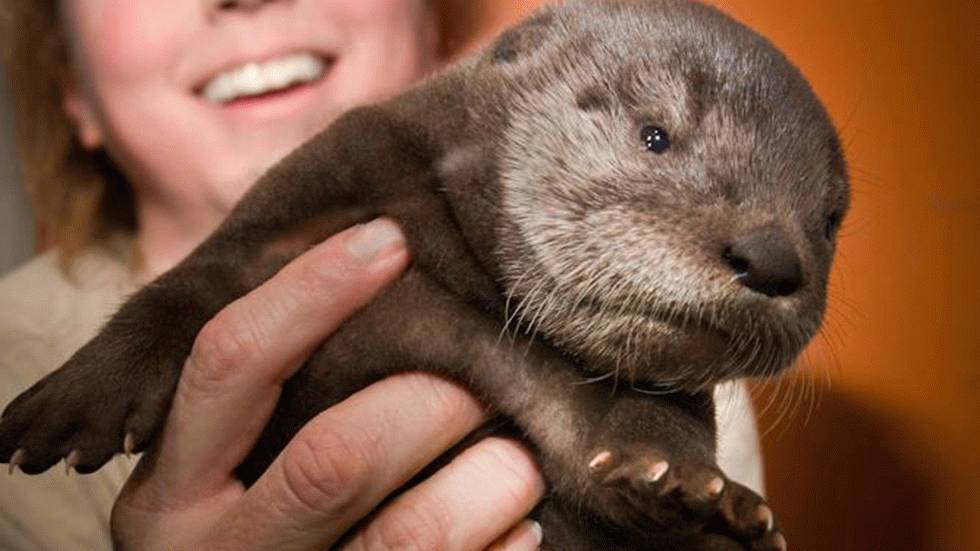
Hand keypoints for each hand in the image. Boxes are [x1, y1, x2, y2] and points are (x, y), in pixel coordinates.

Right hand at [110, 218, 545, 550]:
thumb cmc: (243, 528)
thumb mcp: (212, 473)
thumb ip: (261, 397)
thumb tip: (368, 260)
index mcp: (168, 493)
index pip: (231, 363)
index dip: (311, 291)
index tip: (390, 239)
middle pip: (334, 456)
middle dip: (428, 402)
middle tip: (480, 376)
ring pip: (410, 534)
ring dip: (488, 481)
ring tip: (518, 457)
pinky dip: (501, 544)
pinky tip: (518, 524)